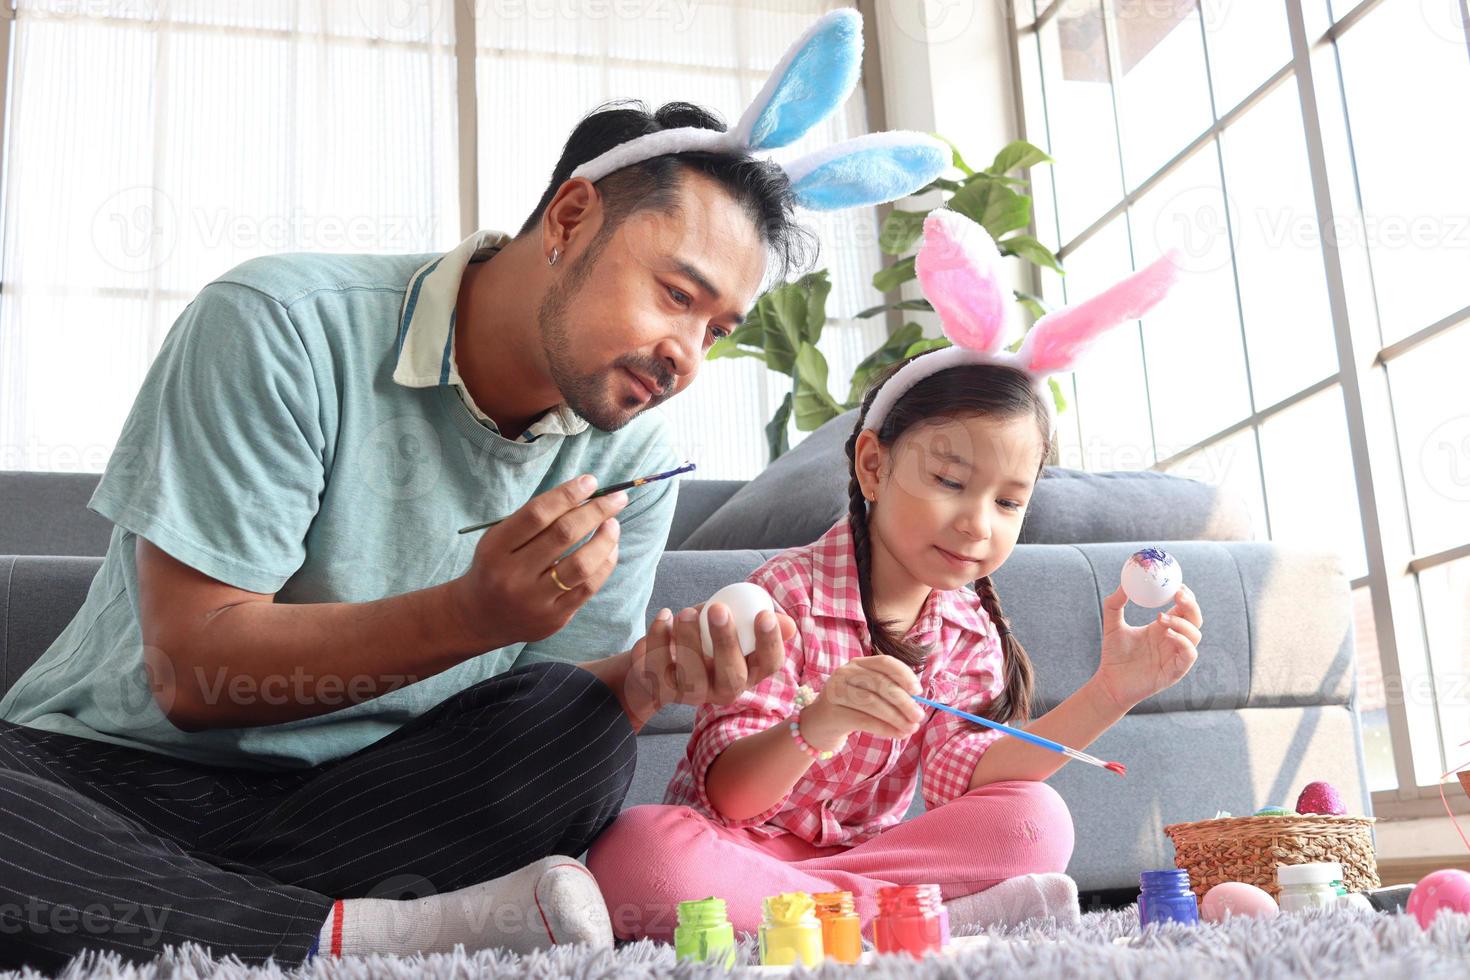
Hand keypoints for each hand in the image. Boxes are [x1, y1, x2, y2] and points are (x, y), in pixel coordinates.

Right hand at [448, 474, 628, 649]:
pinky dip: (604, 563)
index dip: (567, 495)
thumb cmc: (496, 568)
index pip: (537, 514)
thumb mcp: (499, 541)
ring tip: (613, 523)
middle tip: (617, 497)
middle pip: (563, 535)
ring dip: (605, 539)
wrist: (481, 618)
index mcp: (495, 549)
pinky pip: (588, 587)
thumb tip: (583, 496)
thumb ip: (533, 521)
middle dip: (596, 511)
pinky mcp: (554, 618)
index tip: (590, 482)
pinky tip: (610, 549)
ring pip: (581, 564)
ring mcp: (535, 599)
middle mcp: (513, 575)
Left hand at [623, 602, 794, 715]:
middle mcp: (725, 689)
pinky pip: (658, 668)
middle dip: (727, 642)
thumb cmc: (705, 636)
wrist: (660, 658)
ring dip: (689, 639)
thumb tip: (786, 624)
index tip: (764, 614)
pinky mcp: (662, 690)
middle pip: (732, 677)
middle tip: (719, 609)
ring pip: (692, 675)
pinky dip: (658, 638)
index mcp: (749, 671)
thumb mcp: (730, 624)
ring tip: (685, 612)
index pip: (769, 665)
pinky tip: (664, 617)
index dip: (770, 643)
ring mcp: (693, 693)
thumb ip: (750, 619)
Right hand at [800, 656, 925, 751]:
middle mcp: (845, 672)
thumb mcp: (869, 694)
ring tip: (910, 729)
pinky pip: (863, 720)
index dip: (904, 675)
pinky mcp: (832, 711)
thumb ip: (890, 695)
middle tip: (919, 717)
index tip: (918, 691)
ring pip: (871, 702)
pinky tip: (896, 734)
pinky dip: (883, 728)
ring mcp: (836, 690)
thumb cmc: (851, 707)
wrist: (819, 723)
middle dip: (903, 701)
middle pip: (880, 683)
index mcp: (859, 664)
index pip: (885, 662)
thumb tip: (917, 705)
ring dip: (895, 717)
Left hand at [1095, 584, 1202, 710]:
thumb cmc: (1114, 654)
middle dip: (1191, 604)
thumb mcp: (1112, 625)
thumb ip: (1115, 604)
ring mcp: (1176, 656)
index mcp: (1163, 627)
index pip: (1184, 608)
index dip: (1185, 595)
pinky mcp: (1175, 671)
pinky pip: (1189, 654)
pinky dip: (1183, 642)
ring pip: (1195, 635)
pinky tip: (1168, 634)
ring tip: (1161, 618)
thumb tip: (1123, 584)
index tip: (1175, 583)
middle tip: (1178, 593)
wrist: (1109, 681)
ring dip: (1183, 623)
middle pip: (1195, 619)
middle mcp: (1173, 640)